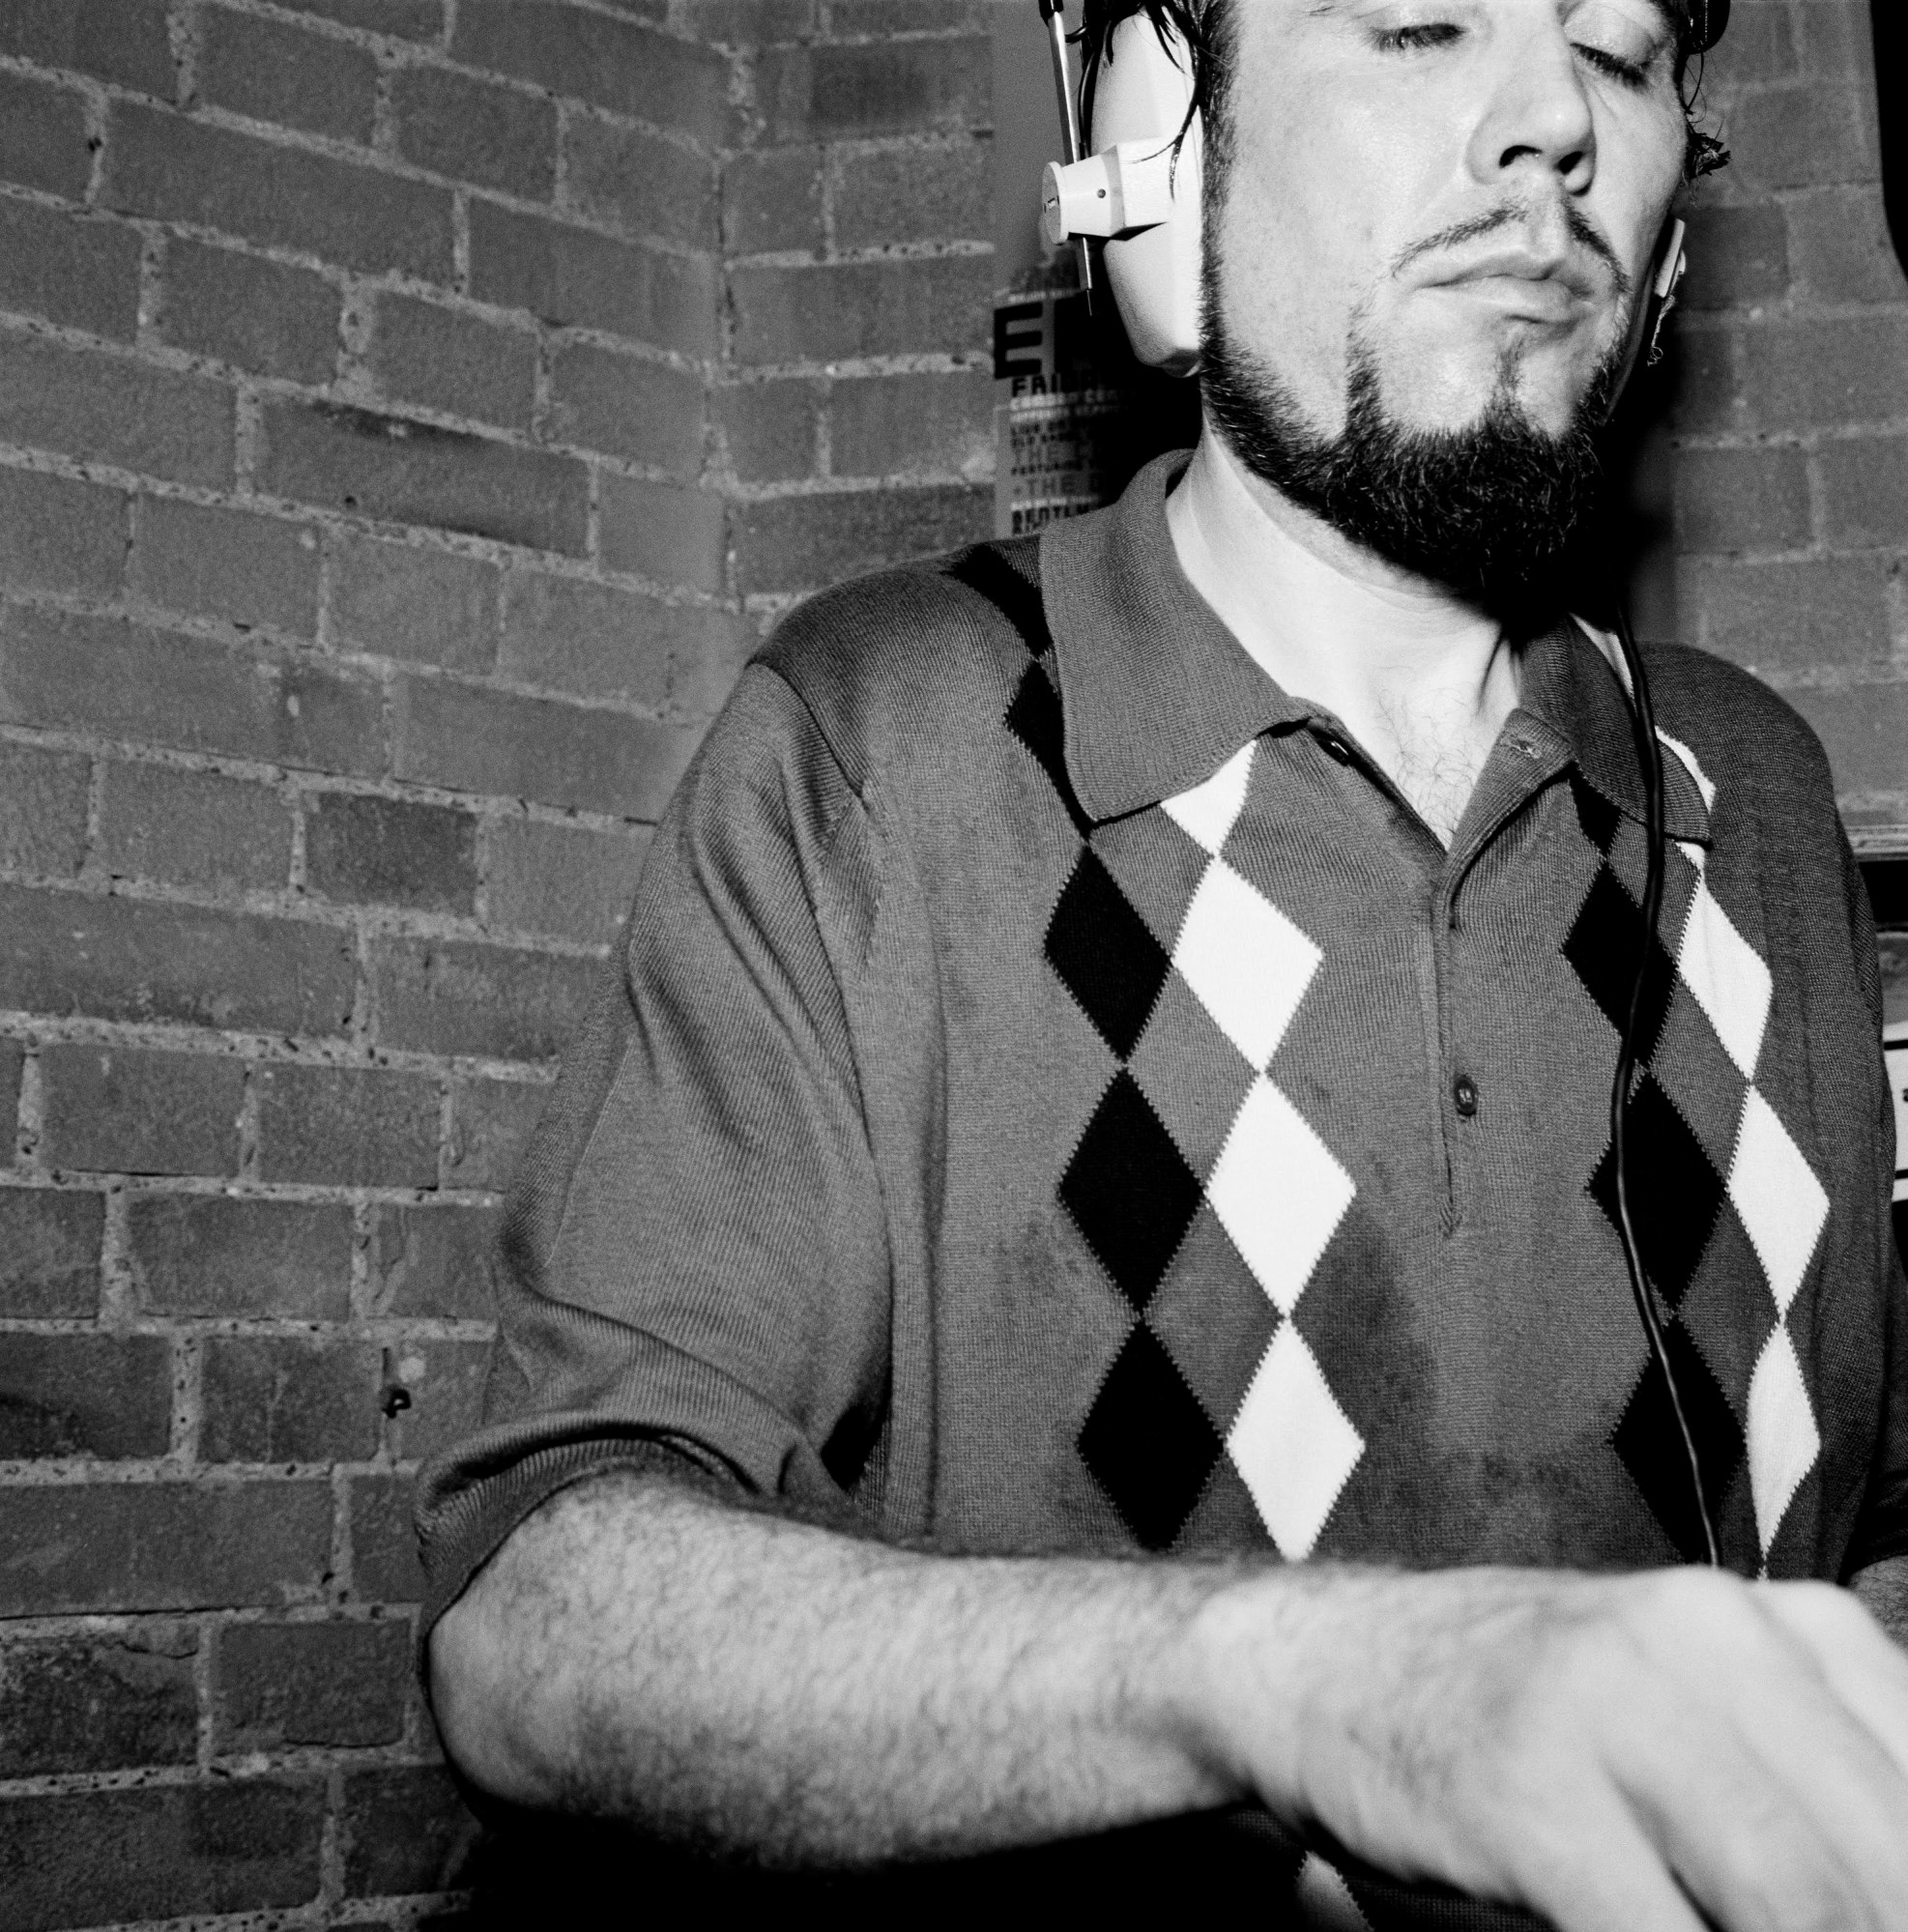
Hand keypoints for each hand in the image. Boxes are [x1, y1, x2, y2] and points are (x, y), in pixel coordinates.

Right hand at [1185, 1565, 1907, 1931]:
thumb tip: (1886, 1897)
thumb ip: (1822, 1794)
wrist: (1325, 1663)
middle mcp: (1715, 1634)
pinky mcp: (1527, 1787)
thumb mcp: (1707, 1715)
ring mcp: (1612, 1699)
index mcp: (1791, 1621)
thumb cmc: (1543, 1717)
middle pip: (1880, 1871)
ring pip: (1800, 1905)